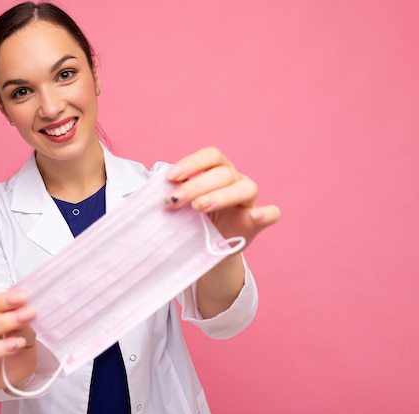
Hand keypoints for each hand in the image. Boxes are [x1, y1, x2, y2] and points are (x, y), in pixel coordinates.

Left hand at [164, 147, 279, 246]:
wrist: (205, 250)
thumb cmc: (191, 222)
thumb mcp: (179, 207)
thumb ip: (172, 196)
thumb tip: (147, 194)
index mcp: (217, 171)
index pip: (211, 156)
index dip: (191, 163)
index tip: (170, 178)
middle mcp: (235, 181)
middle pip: (223, 173)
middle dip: (196, 185)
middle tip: (174, 201)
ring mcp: (248, 201)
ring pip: (245, 187)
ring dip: (220, 195)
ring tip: (198, 208)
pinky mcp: (256, 223)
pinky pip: (271, 214)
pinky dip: (265, 213)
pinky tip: (255, 216)